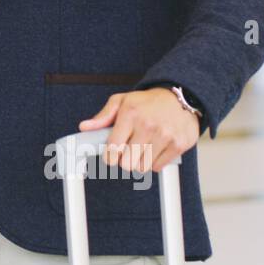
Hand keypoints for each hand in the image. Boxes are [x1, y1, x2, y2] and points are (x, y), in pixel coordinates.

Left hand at [78, 87, 199, 173]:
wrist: (178, 97)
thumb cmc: (147, 102)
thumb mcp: (122, 101)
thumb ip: (103, 116)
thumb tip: (85, 127)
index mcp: (130, 114)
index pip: (113, 148)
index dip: (109, 157)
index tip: (110, 156)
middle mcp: (148, 125)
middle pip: (127, 163)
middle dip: (124, 160)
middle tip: (127, 152)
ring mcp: (165, 136)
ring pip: (142, 167)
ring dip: (139, 162)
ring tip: (142, 148)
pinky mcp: (178, 144)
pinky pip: (158, 167)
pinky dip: (154, 162)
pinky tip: (155, 148)